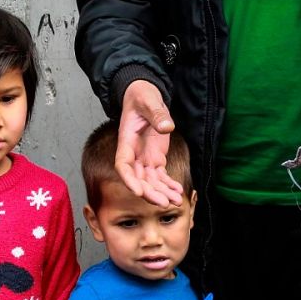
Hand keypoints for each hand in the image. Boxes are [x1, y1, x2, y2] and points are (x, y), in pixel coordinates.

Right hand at [117, 80, 184, 206]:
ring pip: (150, 181)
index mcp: (126, 141)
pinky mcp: (155, 158)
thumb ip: (157, 113)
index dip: (129, 180)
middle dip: (150, 193)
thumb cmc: (141, 97)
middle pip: (138, 179)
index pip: (123, 165)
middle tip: (164, 203)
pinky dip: (168, 185)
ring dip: (162, 193)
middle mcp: (133, 154)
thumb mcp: (149, 100)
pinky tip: (178, 192)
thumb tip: (167, 127)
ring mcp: (144, 157)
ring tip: (177, 201)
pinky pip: (160, 176)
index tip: (138, 192)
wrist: (145, 96)